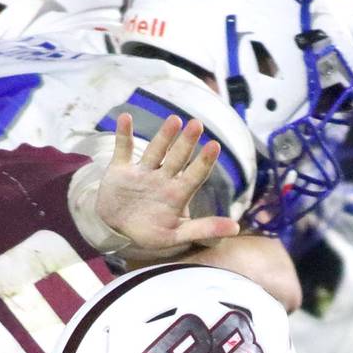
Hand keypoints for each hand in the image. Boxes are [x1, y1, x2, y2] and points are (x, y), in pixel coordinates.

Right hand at [95, 113, 239, 253]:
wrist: (116, 226)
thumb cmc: (149, 231)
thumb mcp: (176, 235)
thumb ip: (204, 230)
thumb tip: (236, 229)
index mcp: (177, 194)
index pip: (195, 176)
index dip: (204, 162)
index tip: (215, 145)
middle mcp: (162, 179)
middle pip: (177, 159)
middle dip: (186, 143)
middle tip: (197, 125)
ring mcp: (142, 172)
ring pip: (155, 151)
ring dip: (164, 136)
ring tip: (174, 120)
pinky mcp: (121, 169)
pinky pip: (123, 149)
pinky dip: (123, 134)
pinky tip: (126, 118)